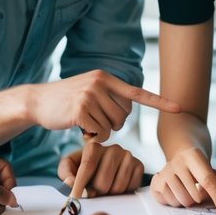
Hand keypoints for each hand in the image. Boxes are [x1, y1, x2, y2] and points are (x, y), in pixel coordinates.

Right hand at [30, 70, 180, 141]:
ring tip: (84, 122)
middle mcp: (100, 83)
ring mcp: (90, 95)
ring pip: (112, 126)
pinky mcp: (81, 109)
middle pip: (124, 116)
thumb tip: (124, 114)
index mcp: (106, 78)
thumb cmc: (64, 101)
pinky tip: (78, 127)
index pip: (137, 92)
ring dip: (100, 131)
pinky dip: (91, 137)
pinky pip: (99, 133)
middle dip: (112, 124)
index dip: (159, 102)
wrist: (37, 101)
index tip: (178, 108)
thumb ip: (107, 96)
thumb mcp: (88, 90)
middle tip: (94, 120)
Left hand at [58, 140, 144, 195]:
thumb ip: (66, 174)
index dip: (80, 185)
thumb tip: (70, 183)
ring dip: (109, 194)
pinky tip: (116, 185)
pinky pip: (130, 187)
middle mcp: (113, 148)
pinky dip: (123, 192)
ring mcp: (128, 156)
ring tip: (105, 188)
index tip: (75, 198)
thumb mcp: (70, 168)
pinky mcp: (139, 165)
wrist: (108, 166)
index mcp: (94, 147)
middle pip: (103, 181)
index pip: (87, 167)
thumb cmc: (86, 168)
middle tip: (93, 192)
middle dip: (96, 192)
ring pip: (117, 187)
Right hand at [150, 148, 215, 214]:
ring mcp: (164, 173)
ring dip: (189, 202)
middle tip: (199, 192)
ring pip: (182, 202)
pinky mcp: (156, 183)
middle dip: (201, 200)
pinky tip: (177, 192)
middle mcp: (176, 163)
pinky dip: (177, 203)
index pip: (208, 180)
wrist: (180, 155)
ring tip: (188, 191)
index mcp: (194, 157)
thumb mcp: (215, 176)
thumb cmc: (201, 170)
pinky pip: (171, 204)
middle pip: (195, 196)